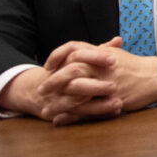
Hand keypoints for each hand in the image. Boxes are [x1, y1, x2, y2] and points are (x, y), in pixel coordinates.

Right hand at [0, 62, 118, 123]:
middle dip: (96, 84)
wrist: (37, 91)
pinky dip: (94, 115)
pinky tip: (112, 114)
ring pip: (76, 101)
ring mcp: (58, 97)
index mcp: (66, 62)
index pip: (77, 55)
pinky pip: (76, 116)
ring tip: (119, 104)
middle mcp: (60, 79)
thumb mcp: (79, 60)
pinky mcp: (59, 113)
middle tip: (115, 87)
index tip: (113, 60)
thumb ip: (100, 51)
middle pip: (75, 78)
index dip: (96, 57)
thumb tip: (118, 40)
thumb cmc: (66, 72)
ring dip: (99, 105)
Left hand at [36, 37, 156, 125]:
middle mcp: (103, 66)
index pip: (73, 48)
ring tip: (45, 110)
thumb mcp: (115, 55)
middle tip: (41, 90)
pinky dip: (72, 115)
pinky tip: (60, 120)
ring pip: (77, 91)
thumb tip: (76, 53)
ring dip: (58, 102)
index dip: (57, 55)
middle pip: (71, 69)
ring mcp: (107, 82)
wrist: (156, 77)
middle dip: (53, 81)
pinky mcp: (112, 99)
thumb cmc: (135, 67)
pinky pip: (88, 108)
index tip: (47, 66)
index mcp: (102, 54)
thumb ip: (96, 53)